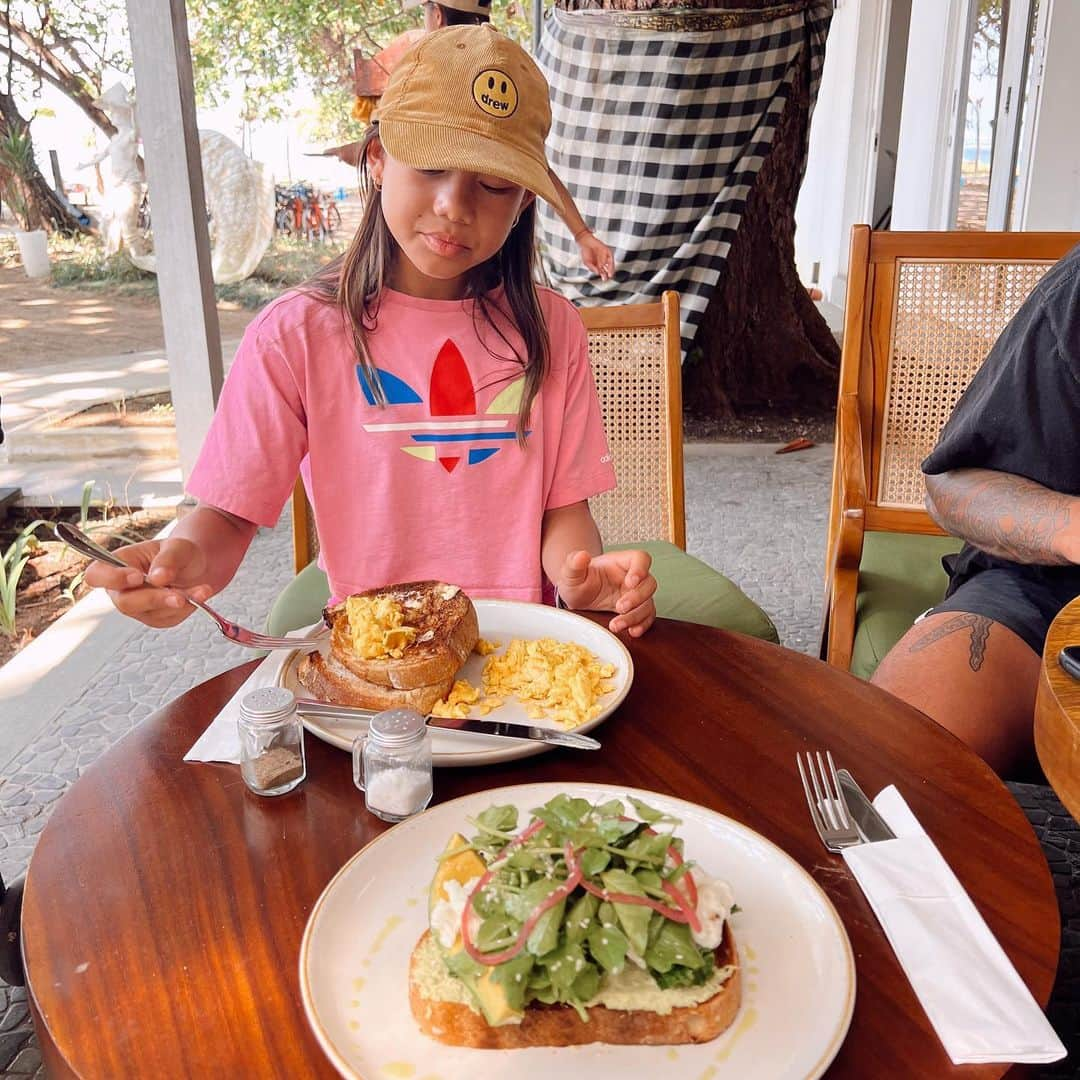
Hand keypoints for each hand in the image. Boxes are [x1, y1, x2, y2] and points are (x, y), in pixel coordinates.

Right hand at [83, 538, 214, 627]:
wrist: (196, 566)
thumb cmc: (179, 553)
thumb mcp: (178, 547)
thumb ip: (168, 559)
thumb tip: (157, 578)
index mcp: (118, 563)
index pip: (96, 575)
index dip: (111, 579)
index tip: (137, 576)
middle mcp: (121, 588)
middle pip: (125, 602)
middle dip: (155, 599)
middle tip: (179, 596)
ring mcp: (137, 606)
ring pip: (150, 614)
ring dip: (178, 603)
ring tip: (201, 590)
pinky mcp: (154, 617)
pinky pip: (167, 619)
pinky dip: (187, 609)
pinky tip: (199, 595)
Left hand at [557, 549, 655, 636]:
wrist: (576, 599)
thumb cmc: (578, 581)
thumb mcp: (570, 573)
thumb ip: (574, 563)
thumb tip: (581, 555)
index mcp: (621, 562)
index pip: (640, 558)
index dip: (641, 569)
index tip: (631, 581)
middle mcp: (632, 577)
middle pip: (649, 583)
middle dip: (637, 597)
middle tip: (619, 607)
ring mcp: (636, 595)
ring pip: (648, 603)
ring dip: (636, 616)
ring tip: (616, 625)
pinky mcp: (635, 611)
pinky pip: (647, 617)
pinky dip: (642, 625)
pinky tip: (632, 631)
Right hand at [577, 232, 614, 280]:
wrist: (585, 242)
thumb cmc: (585, 252)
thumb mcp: (587, 263)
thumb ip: (592, 268)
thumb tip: (597, 273)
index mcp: (598, 264)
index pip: (603, 271)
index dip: (604, 275)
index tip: (604, 279)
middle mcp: (602, 261)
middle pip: (607, 268)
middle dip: (608, 273)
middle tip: (608, 278)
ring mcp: (605, 256)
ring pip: (610, 263)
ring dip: (610, 269)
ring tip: (610, 274)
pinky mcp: (606, 250)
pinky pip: (610, 256)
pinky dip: (609, 261)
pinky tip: (607, 265)